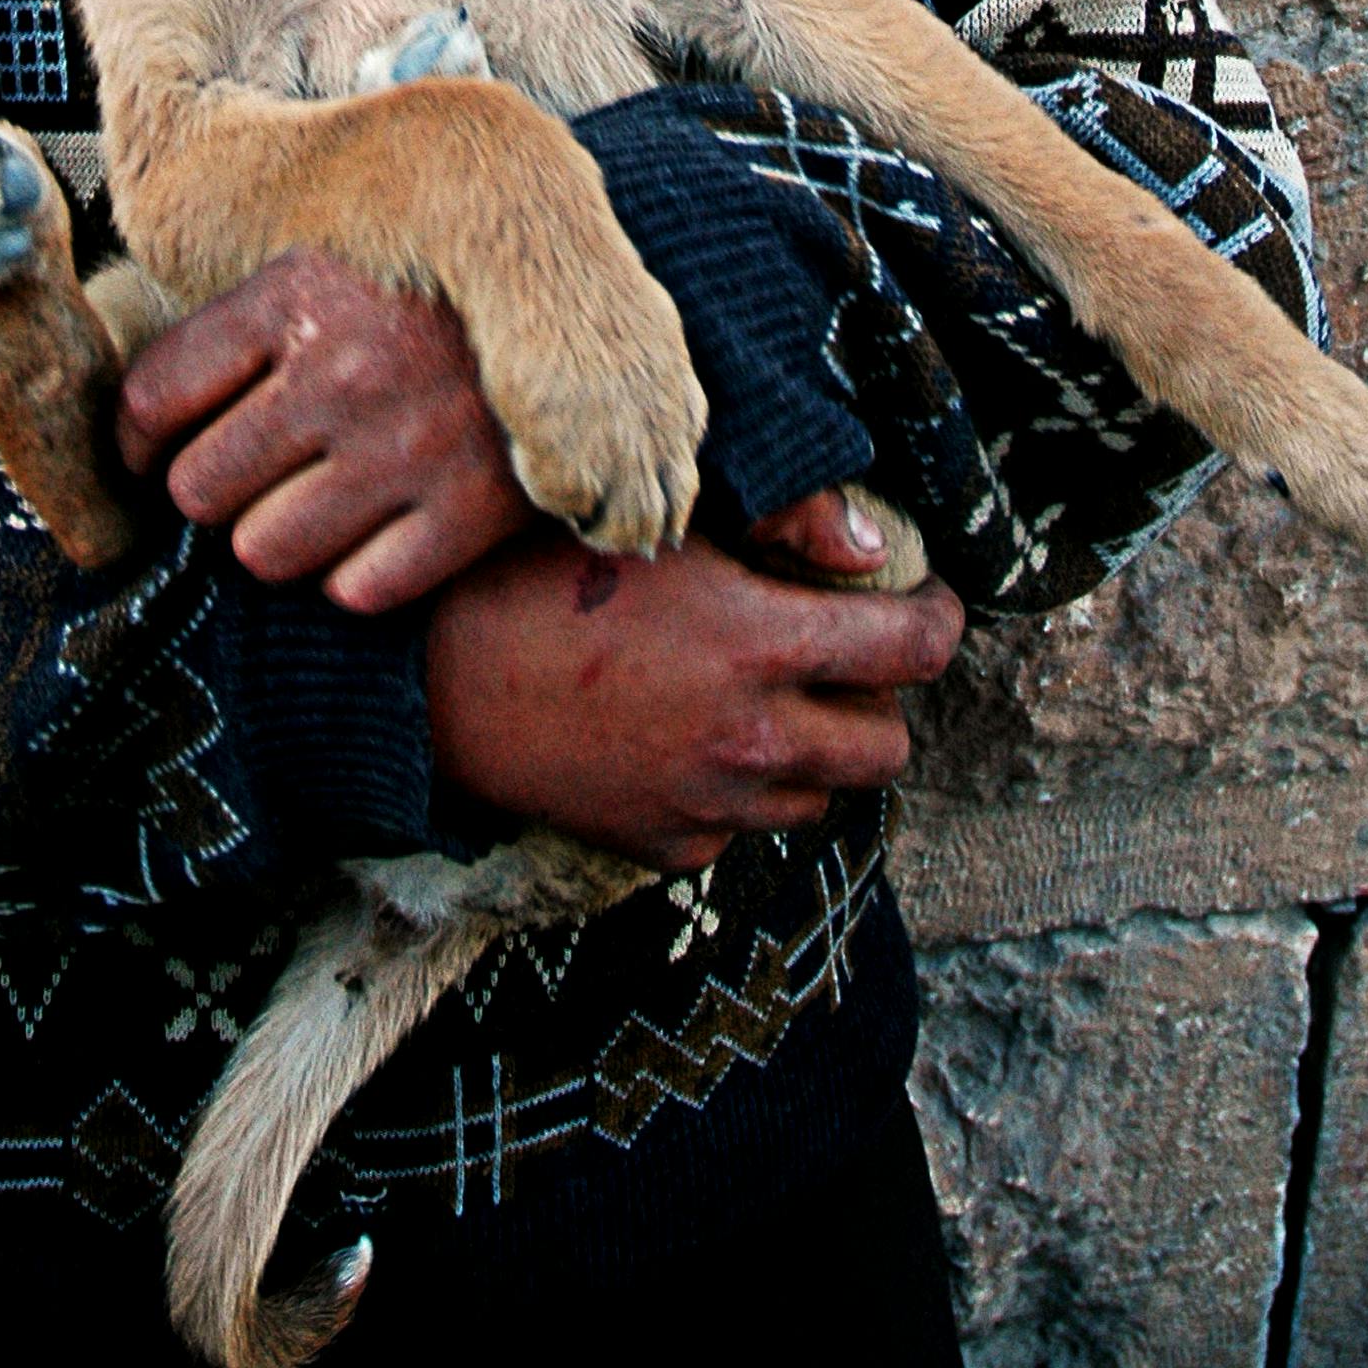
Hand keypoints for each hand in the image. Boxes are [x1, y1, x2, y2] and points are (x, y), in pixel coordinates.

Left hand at [115, 252, 526, 613]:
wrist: (583, 307)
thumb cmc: (426, 293)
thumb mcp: (332, 265)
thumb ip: (237, 329)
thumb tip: (135, 426)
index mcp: (299, 294)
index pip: (152, 400)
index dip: (135, 444)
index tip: (150, 455)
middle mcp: (345, 370)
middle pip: (198, 489)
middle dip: (213, 492)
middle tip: (248, 478)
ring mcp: (408, 445)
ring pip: (264, 552)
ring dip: (276, 540)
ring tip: (312, 505)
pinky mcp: (472, 509)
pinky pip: (359, 589)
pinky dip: (359, 573)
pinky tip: (380, 531)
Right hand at [425, 534, 965, 872]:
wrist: (428, 682)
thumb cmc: (534, 575)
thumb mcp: (659, 520)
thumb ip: (780, 524)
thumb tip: (870, 547)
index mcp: (762, 648)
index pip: (913, 651)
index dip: (939, 620)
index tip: (927, 603)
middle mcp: (753, 742)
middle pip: (886, 747)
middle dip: (882, 697)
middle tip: (843, 654)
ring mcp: (711, 806)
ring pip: (820, 797)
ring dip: (813, 748)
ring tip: (763, 695)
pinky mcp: (665, 847)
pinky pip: (740, 830)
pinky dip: (737, 792)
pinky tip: (690, 737)